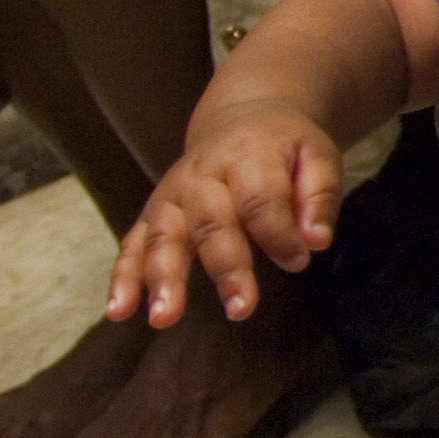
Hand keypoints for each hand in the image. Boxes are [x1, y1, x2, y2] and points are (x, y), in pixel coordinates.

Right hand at [108, 100, 341, 327]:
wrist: (241, 120)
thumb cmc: (284, 148)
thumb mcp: (318, 156)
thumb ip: (320, 196)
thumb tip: (317, 242)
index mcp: (248, 155)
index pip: (260, 198)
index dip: (278, 232)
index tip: (298, 261)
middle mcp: (202, 175)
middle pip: (211, 222)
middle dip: (225, 266)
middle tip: (241, 307)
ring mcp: (171, 196)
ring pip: (162, 236)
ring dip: (162, 278)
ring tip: (165, 317)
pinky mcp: (151, 214)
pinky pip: (132, 245)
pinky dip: (123, 278)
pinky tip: (119, 311)